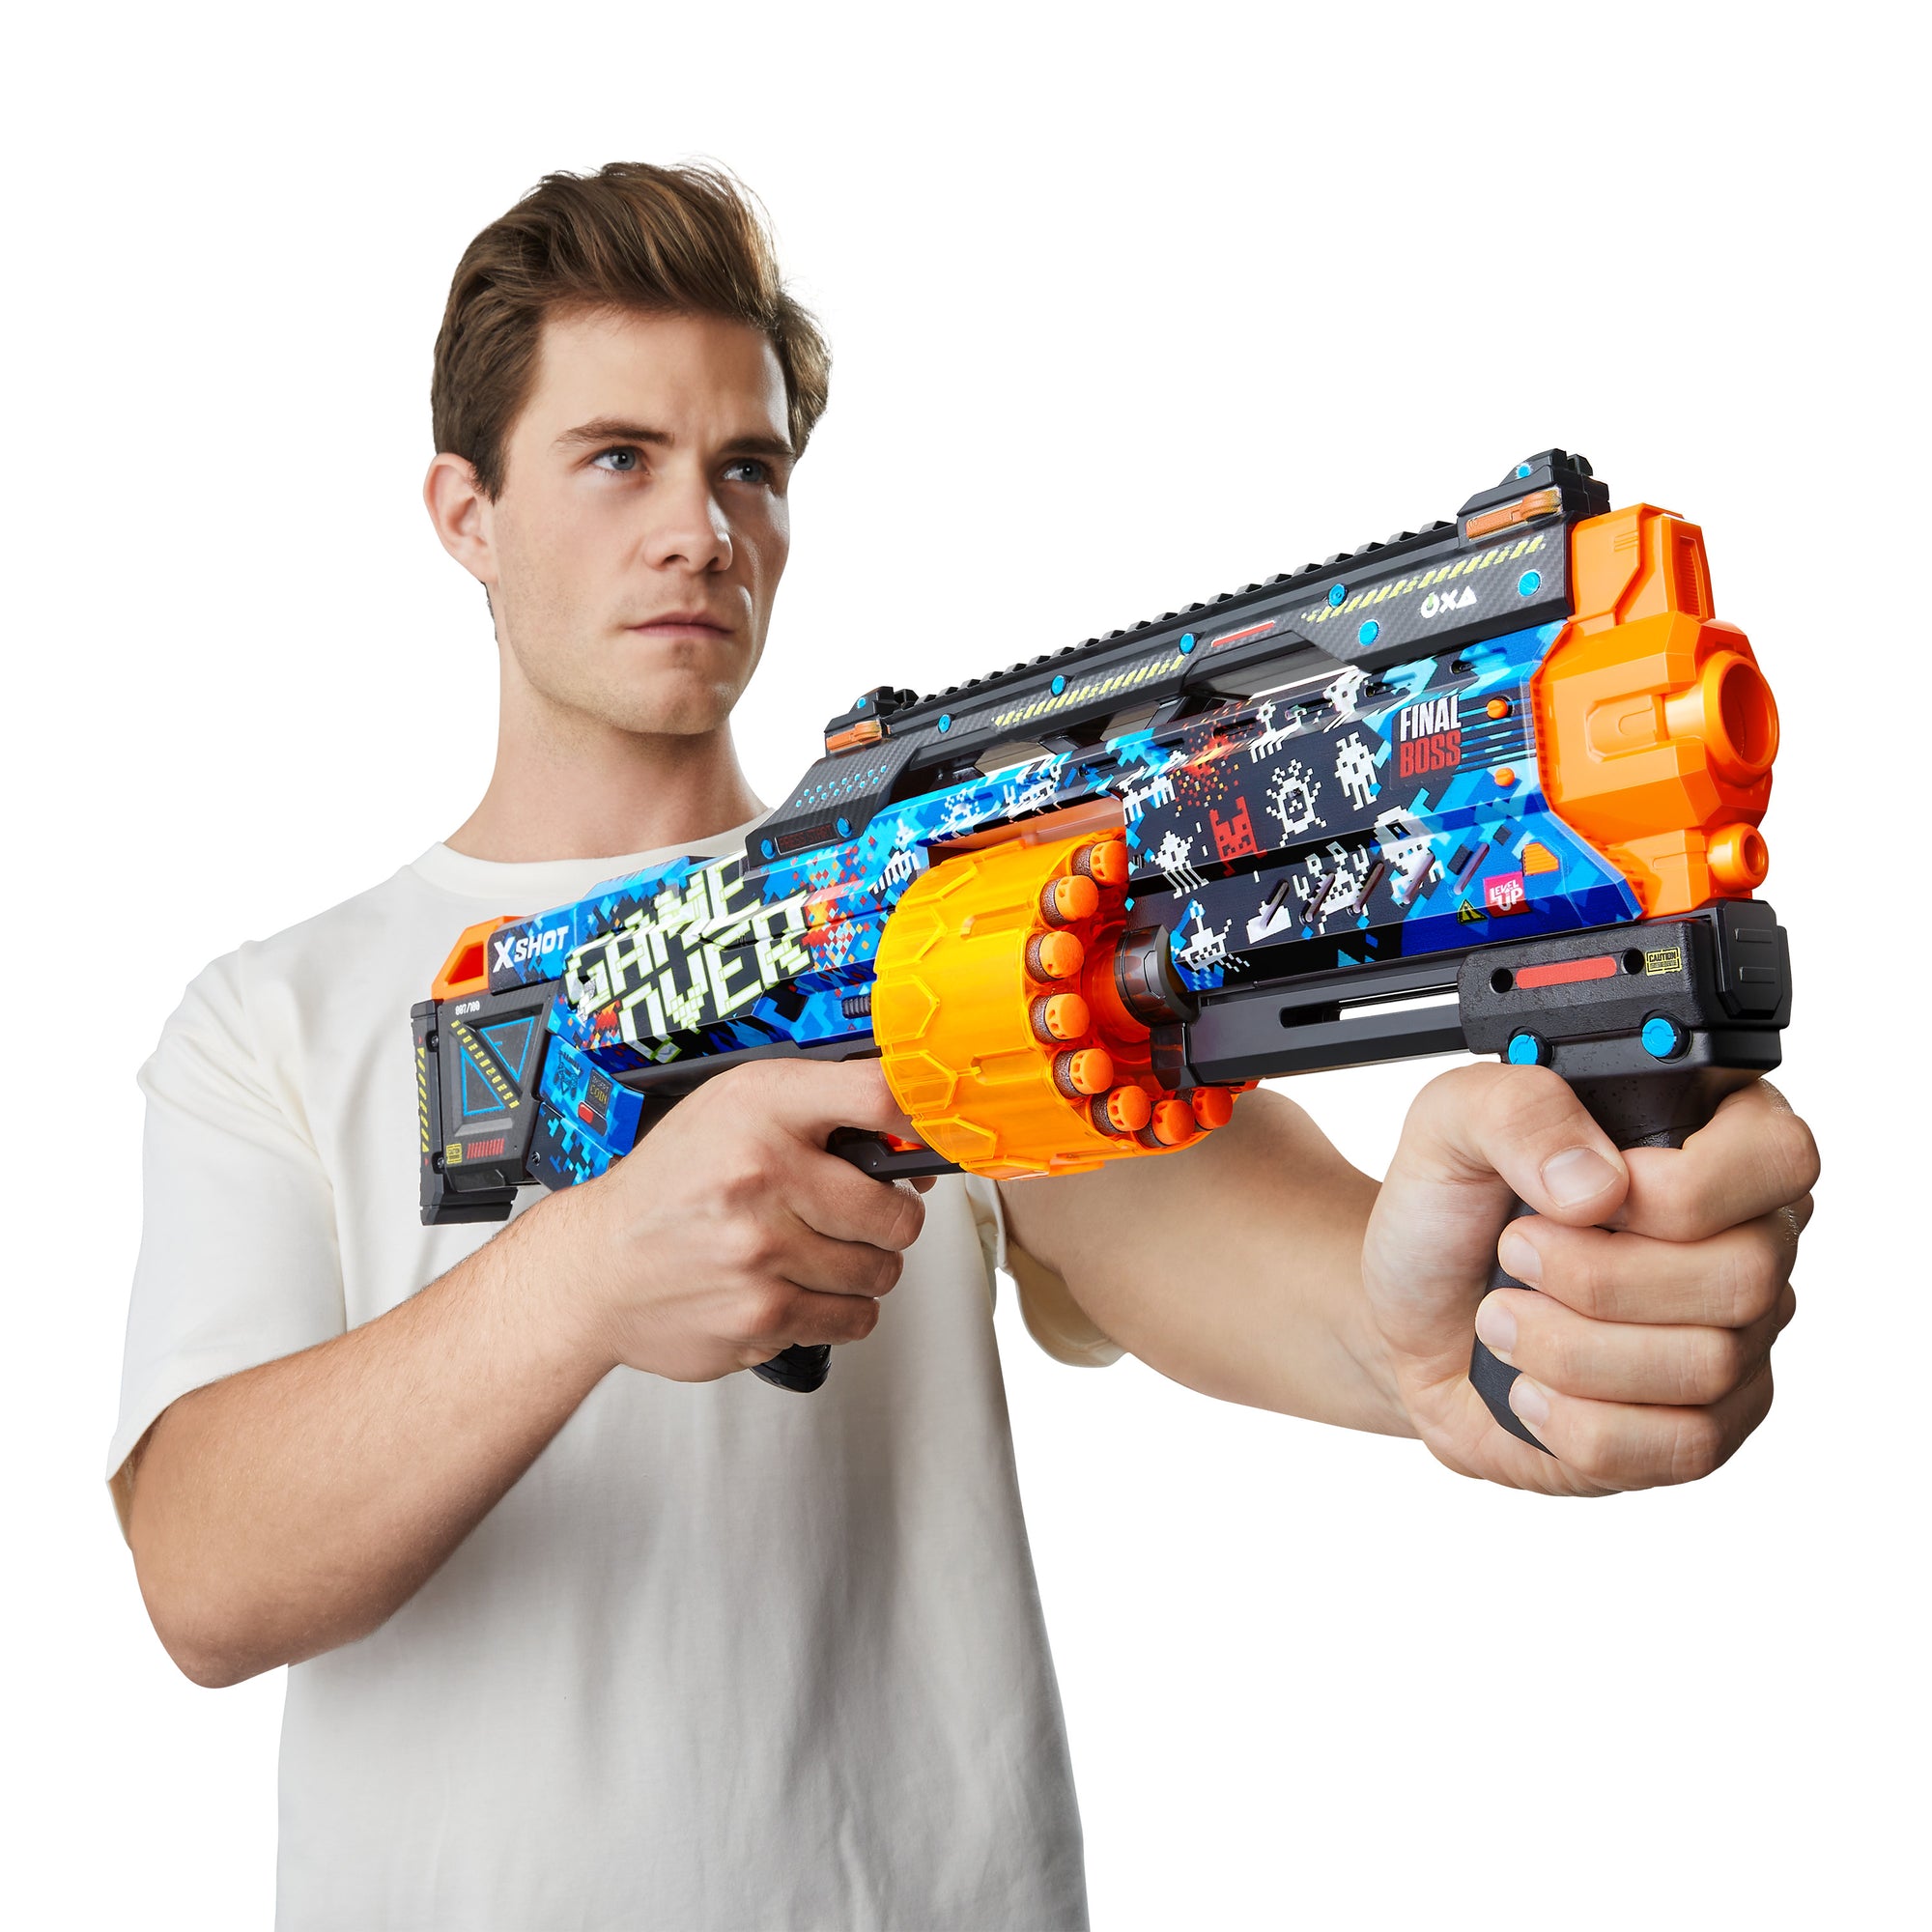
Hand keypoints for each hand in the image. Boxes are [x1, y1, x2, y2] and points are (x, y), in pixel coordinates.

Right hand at [550, 1060, 928, 1381]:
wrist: (595, 1267)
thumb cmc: (672, 1186)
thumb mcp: (734, 1108)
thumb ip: (821, 1104)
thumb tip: (912, 1128)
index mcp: (760, 1108)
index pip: (878, 1096)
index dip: (920, 1122)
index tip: (925, 1145)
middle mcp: (761, 1175)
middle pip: (897, 1213)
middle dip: (888, 1222)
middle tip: (858, 1218)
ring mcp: (761, 1253)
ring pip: (880, 1273)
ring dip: (862, 1270)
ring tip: (818, 1255)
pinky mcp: (761, 1318)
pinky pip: (851, 1320)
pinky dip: (837, 1311)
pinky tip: (798, 1288)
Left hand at [1361, 1066, 1817, 1495]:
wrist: (1410, 1316)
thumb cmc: (1445, 1212)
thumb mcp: (1448, 1122)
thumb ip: (1518, 1111)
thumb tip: (1597, 1184)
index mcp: (1708, 1137)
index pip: (1779, 1155)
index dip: (1687, 1187)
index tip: (1590, 1199)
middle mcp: (1744, 1239)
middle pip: (1747, 1275)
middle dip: (1598, 1276)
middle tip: (1515, 1252)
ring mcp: (1736, 1341)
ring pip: (1709, 1366)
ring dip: (1570, 1347)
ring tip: (1502, 1318)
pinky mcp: (1704, 1428)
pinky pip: (1682, 1446)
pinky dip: (1579, 1421)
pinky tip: (1531, 1388)